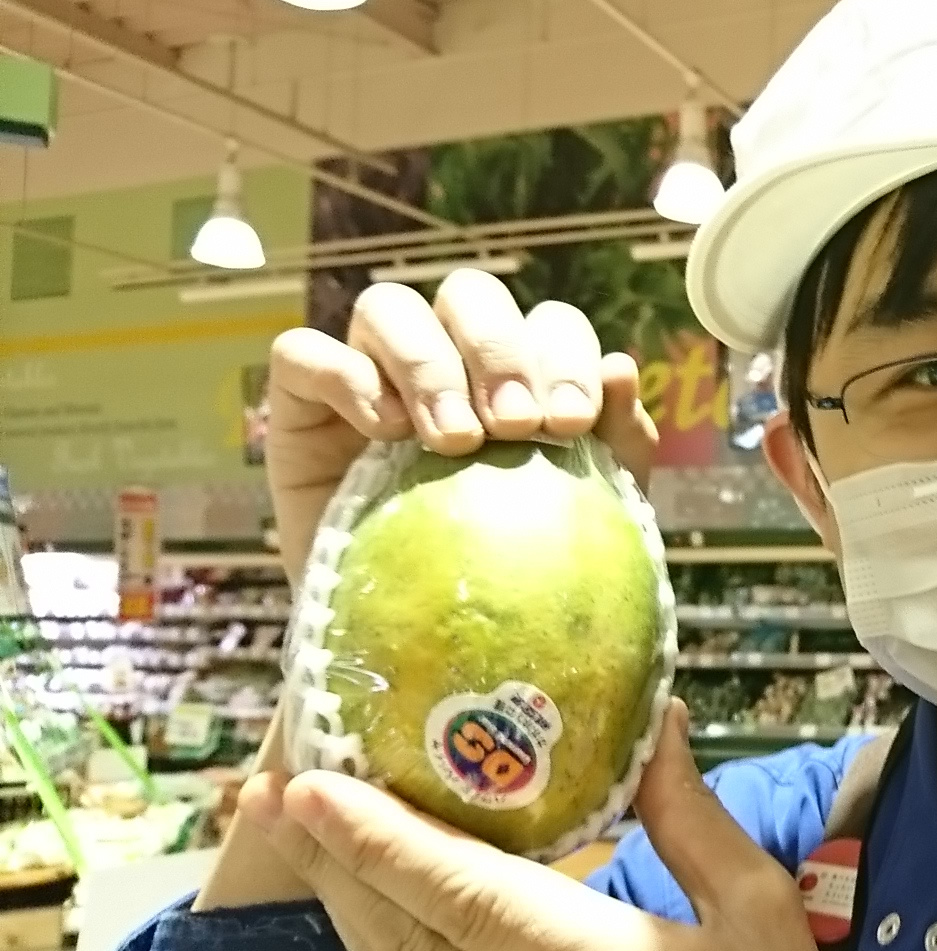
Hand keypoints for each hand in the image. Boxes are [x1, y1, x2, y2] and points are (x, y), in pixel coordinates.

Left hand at [238, 700, 848, 950]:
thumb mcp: (760, 915)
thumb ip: (693, 820)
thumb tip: (654, 719)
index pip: (476, 904)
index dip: (386, 845)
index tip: (318, 787)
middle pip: (414, 950)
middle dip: (336, 869)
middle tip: (276, 796)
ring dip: (348, 918)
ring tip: (305, 844)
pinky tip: (370, 920)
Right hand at [265, 270, 658, 580]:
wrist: (421, 656)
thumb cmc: (506, 579)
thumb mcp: (581, 517)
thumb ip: (615, 445)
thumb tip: (623, 368)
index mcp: (518, 376)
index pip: (546, 321)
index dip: (563, 354)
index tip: (573, 421)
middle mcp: (444, 361)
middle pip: (468, 295)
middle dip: (500, 350)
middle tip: (516, 426)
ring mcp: (367, 376)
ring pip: (387, 307)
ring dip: (430, 363)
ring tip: (454, 440)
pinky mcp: (300, 408)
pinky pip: (302, 353)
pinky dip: (347, 375)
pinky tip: (385, 433)